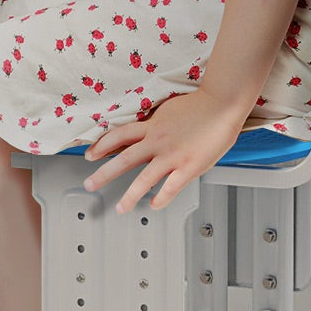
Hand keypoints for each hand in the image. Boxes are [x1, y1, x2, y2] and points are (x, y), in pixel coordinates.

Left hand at [81, 88, 253, 213]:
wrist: (221, 103)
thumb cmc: (199, 105)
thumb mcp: (167, 110)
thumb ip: (154, 124)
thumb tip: (144, 131)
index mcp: (152, 126)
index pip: (118, 136)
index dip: (101, 146)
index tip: (89, 155)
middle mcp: (157, 141)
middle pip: (124, 159)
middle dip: (104, 174)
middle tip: (90, 184)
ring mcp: (172, 155)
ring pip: (144, 179)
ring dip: (129, 196)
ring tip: (120, 208)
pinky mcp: (189, 166)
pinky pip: (171, 188)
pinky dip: (161, 198)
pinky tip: (154, 205)